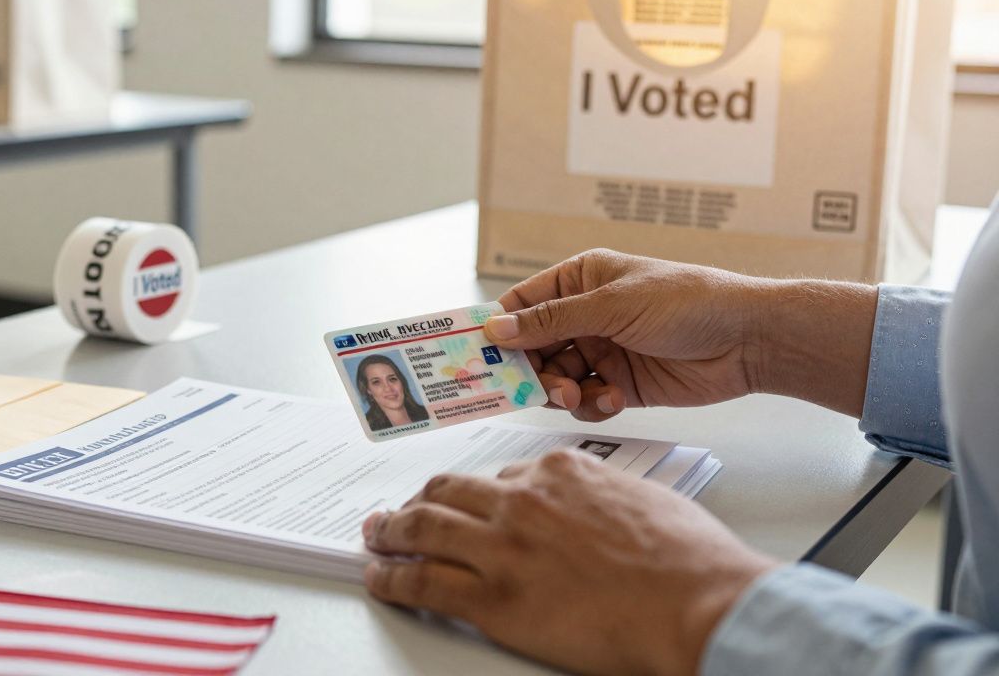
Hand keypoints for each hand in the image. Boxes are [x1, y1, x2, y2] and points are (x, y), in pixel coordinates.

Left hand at [362, 450, 777, 675]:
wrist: (698, 603)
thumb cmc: (689, 560)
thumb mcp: (645, 500)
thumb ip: (603, 497)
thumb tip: (594, 510)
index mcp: (561, 471)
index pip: (503, 474)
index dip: (480, 493)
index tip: (469, 501)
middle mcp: (522, 499)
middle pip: (451, 491)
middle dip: (422, 500)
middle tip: (403, 510)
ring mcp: (502, 546)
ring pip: (424, 527)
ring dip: (392, 531)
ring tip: (376, 535)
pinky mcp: (492, 598)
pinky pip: (423, 581)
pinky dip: (392, 577)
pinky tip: (379, 578)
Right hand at [485, 249, 877, 419]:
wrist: (748, 340)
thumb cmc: (688, 302)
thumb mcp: (612, 305)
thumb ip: (552, 320)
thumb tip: (498, 326)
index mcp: (580, 280)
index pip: (521, 304)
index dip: (497, 329)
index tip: (476, 355)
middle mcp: (586, 315)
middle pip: (533, 349)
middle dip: (531, 370)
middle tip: (537, 388)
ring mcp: (603, 350)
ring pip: (556, 379)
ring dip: (562, 391)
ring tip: (580, 396)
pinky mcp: (622, 384)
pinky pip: (587, 400)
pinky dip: (593, 405)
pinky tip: (613, 399)